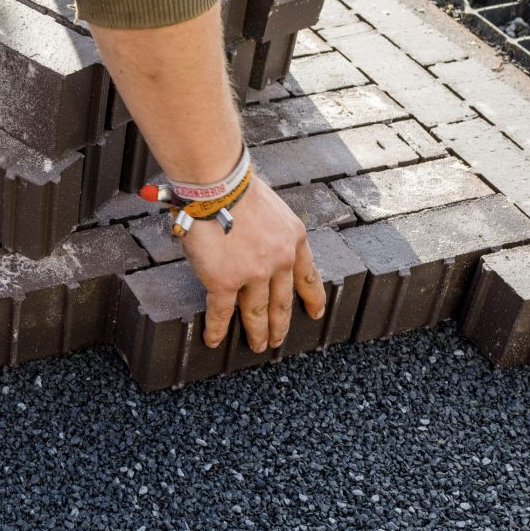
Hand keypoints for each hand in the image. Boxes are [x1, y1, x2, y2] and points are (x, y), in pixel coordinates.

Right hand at [180, 179, 326, 352]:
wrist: (218, 185)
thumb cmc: (235, 186)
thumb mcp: (270, 208)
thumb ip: (268, 231)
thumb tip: (250, 242)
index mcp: (294, 238)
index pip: (307, 275)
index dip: (312, 297)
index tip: (315, 312)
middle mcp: (279, 260)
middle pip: (282, 300)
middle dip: (281, 323)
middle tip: (278, 340)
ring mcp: (254, 274)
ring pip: (257, 311)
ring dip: (257, 332)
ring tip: (257, 345)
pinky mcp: (225, 281)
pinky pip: (221, 312)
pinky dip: (217, 329)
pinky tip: (214, 340)